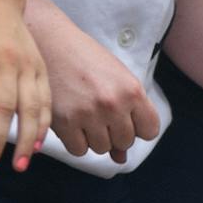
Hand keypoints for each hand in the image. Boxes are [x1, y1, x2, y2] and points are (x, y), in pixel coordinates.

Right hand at [30, 10, 161, 164]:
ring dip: (96, 138)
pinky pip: (79, 150)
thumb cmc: (87, 59)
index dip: (140, 128)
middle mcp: (113, 104)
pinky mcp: (64, 123)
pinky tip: (74, 122)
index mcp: (131, 89)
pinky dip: (77, 142)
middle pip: (126, 142)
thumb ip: (127, 114)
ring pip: (102, 149)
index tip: (129, 120)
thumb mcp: (116, 78)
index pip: (150, 130)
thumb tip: (121, 158)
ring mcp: (88, 115)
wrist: (52, 44)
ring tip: (88, 115)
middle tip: (104, 114)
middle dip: (117, 133)